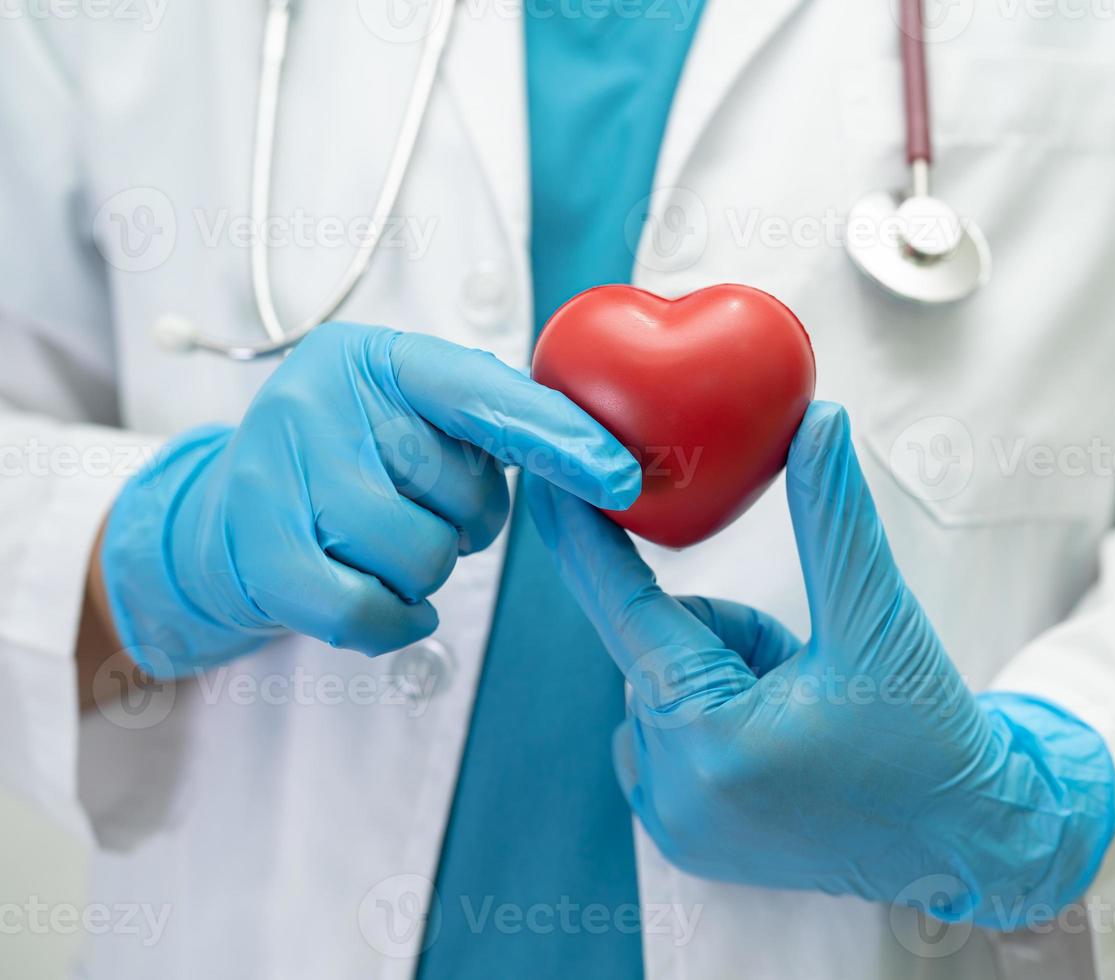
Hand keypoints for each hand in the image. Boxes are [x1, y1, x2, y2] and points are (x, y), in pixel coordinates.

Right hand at [103, 322, 640, 678]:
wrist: (221, 515)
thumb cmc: (351, 462)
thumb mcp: (413, 415)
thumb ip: (494, 420)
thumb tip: (605, 461)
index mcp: (379, 357)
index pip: (484, 396)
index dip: (558, 438)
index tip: (620, 476)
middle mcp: (321, 399)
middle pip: (460, 492)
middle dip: (465, 519)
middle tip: (421, 505)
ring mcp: (280, 473)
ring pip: (419, 555)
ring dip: (426, 569)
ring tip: (390, 544)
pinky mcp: (257, 551)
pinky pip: (365, 610)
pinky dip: (394, 619)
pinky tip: (387, 600)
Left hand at [528, 401, 1114, 926]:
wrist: (963, 840)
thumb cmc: (929, 736)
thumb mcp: (878, 617)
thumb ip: (834, 516)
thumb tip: (815, 421)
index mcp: (713, 734)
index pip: (622, 609)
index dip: (584, 534)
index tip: (554, 476)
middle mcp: (676, 790)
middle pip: (659, 646)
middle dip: (725, 632)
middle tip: (804, 661)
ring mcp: (675, 823)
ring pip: (664, 686)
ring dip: (721, 673)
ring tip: (804, 708)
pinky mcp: (683, 839)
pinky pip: (665, 735)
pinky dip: (712, 717)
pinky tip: (782, 743)